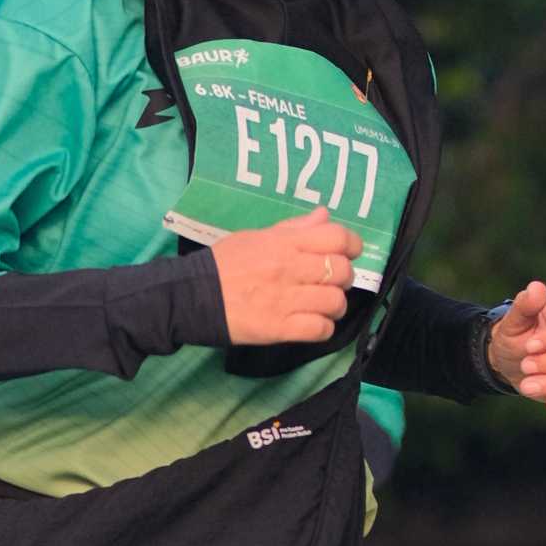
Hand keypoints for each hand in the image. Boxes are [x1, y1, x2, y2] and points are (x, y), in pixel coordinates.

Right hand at [212, 212, 362, 346]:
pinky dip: (323, 328)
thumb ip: (293, 228)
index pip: (337, 237)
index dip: (351, 245)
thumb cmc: (224, 264)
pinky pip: (319, 330)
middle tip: (330, 282)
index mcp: (285, 243)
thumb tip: (324, 215)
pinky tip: (313, 324)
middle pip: (342, 271)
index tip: (347, 252)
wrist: (193, 296)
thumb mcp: (256, 236)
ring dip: (334, 305)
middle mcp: (290, 269)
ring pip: (335, 302)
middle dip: (343, 277)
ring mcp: (286, 300)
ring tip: (323, 306)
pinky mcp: (279, 328)